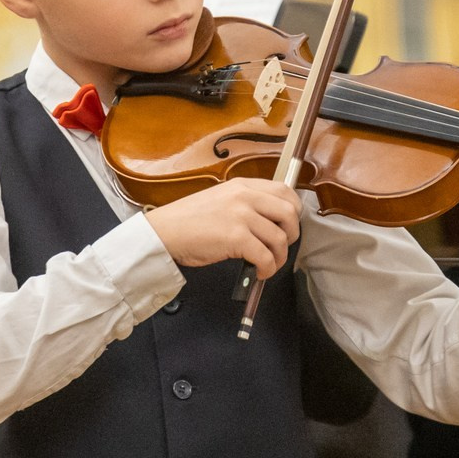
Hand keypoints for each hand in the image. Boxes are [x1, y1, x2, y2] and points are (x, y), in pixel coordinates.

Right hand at [146, 177, 303, 278]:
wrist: (164, 232)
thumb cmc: (187, 221)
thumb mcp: (221, 199)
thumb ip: (245, 203)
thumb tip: (270, 221)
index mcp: (242, 185)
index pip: (284, 190)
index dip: (294, 210)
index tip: (290, 224)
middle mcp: (245, 197)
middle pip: (289, 213)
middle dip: (292, 235)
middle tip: (282, 247)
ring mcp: (241, 216)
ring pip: (280, 238)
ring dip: (279, 257)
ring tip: (269, 265)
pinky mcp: (236, 237)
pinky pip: (266, 256)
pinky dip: (267, 268)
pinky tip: (258, 272)